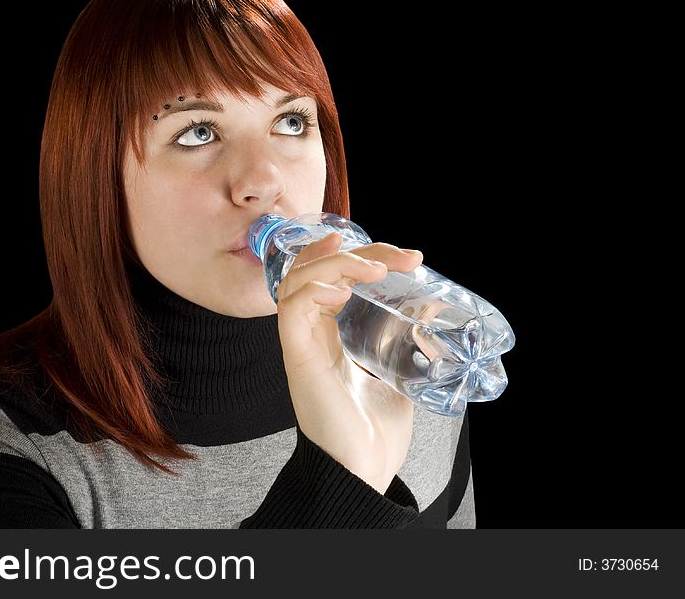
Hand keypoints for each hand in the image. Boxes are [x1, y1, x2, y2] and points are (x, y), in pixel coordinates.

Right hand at [276, 231, 423, 492]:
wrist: (363, 471)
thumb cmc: (373, 431)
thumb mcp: (400, 373)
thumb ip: (409, 342)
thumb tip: (432, 309)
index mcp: (331, 334)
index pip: (334, 276)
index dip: (365, 256)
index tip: (406, 257)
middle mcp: (312, 333)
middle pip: (314, 270)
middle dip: (355, 251)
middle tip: (396, 256)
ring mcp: (302, 343)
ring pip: (297, 281)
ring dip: (334, 263)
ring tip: (372, 267)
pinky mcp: (298, 357)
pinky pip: (291, 310)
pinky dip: (314, 290)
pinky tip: (343, 290)